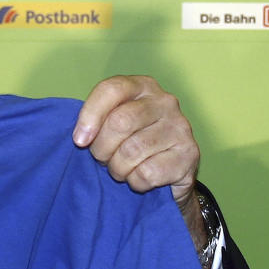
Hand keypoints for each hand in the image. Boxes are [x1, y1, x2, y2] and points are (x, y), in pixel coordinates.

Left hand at [72, 76, 205, 249]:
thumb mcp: (111, 124)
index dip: (89, 116)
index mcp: (142, 86)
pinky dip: (135, 182)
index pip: (111, 89)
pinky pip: (147, 173)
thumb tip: (80, 137)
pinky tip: (139, 178)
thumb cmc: (131, 142)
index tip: (80, 140)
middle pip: (120, 122)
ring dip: (117, 168)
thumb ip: (96, 120)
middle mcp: (165, 101)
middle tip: (102, 159)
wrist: (169, 173)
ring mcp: (180, 127)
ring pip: (132, 151)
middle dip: (101, 148)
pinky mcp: (189, 155)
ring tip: (120, 169)